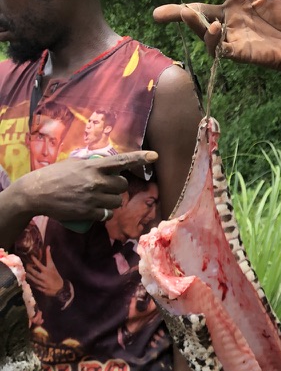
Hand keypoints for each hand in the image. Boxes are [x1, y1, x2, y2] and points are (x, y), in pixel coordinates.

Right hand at [19, 151, 158, 222]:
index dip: (140, 158)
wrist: (35, 193)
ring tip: (98, 198)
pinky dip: (104, 213)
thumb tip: (105, 163)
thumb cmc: (53, 175)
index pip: (121, 161)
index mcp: (93, 166)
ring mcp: (93, 197)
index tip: (155, 156)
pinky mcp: (88, 212)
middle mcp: (95, 181)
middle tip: (105, 187)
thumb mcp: (73, 163)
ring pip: (117, 201)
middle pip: (123, 185)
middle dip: (117, 187)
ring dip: (112, 201)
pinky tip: (95, 209)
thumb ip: (91, 163)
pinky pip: (107, 214)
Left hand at [25, 247, 64, 296]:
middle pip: (35, 273)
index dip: (35, 260)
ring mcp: (43, 283)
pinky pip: (34, 285)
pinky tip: (27, 279)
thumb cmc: (55, 275)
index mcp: (48, 270)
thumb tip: (47, 246)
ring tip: (24, 272)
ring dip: (28, 275)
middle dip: (29, 269)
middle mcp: (45, 276)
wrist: (59, 287)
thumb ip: (49, 257)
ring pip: (33, 279)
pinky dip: (31, 282)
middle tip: (26, 265)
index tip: (31, 256)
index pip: (40, 264)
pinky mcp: (41, 288)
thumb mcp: (53, 266)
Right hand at [153, 0, 280, 74]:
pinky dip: (212, 40)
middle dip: (177, 12)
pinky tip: (213, 29)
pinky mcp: (238, 52)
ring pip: (203, 31)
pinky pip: (218, 48)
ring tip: (185, 14)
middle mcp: (230, 15)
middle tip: (158, 13)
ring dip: (192, 24)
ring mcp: (232, 34)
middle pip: (198, 13)